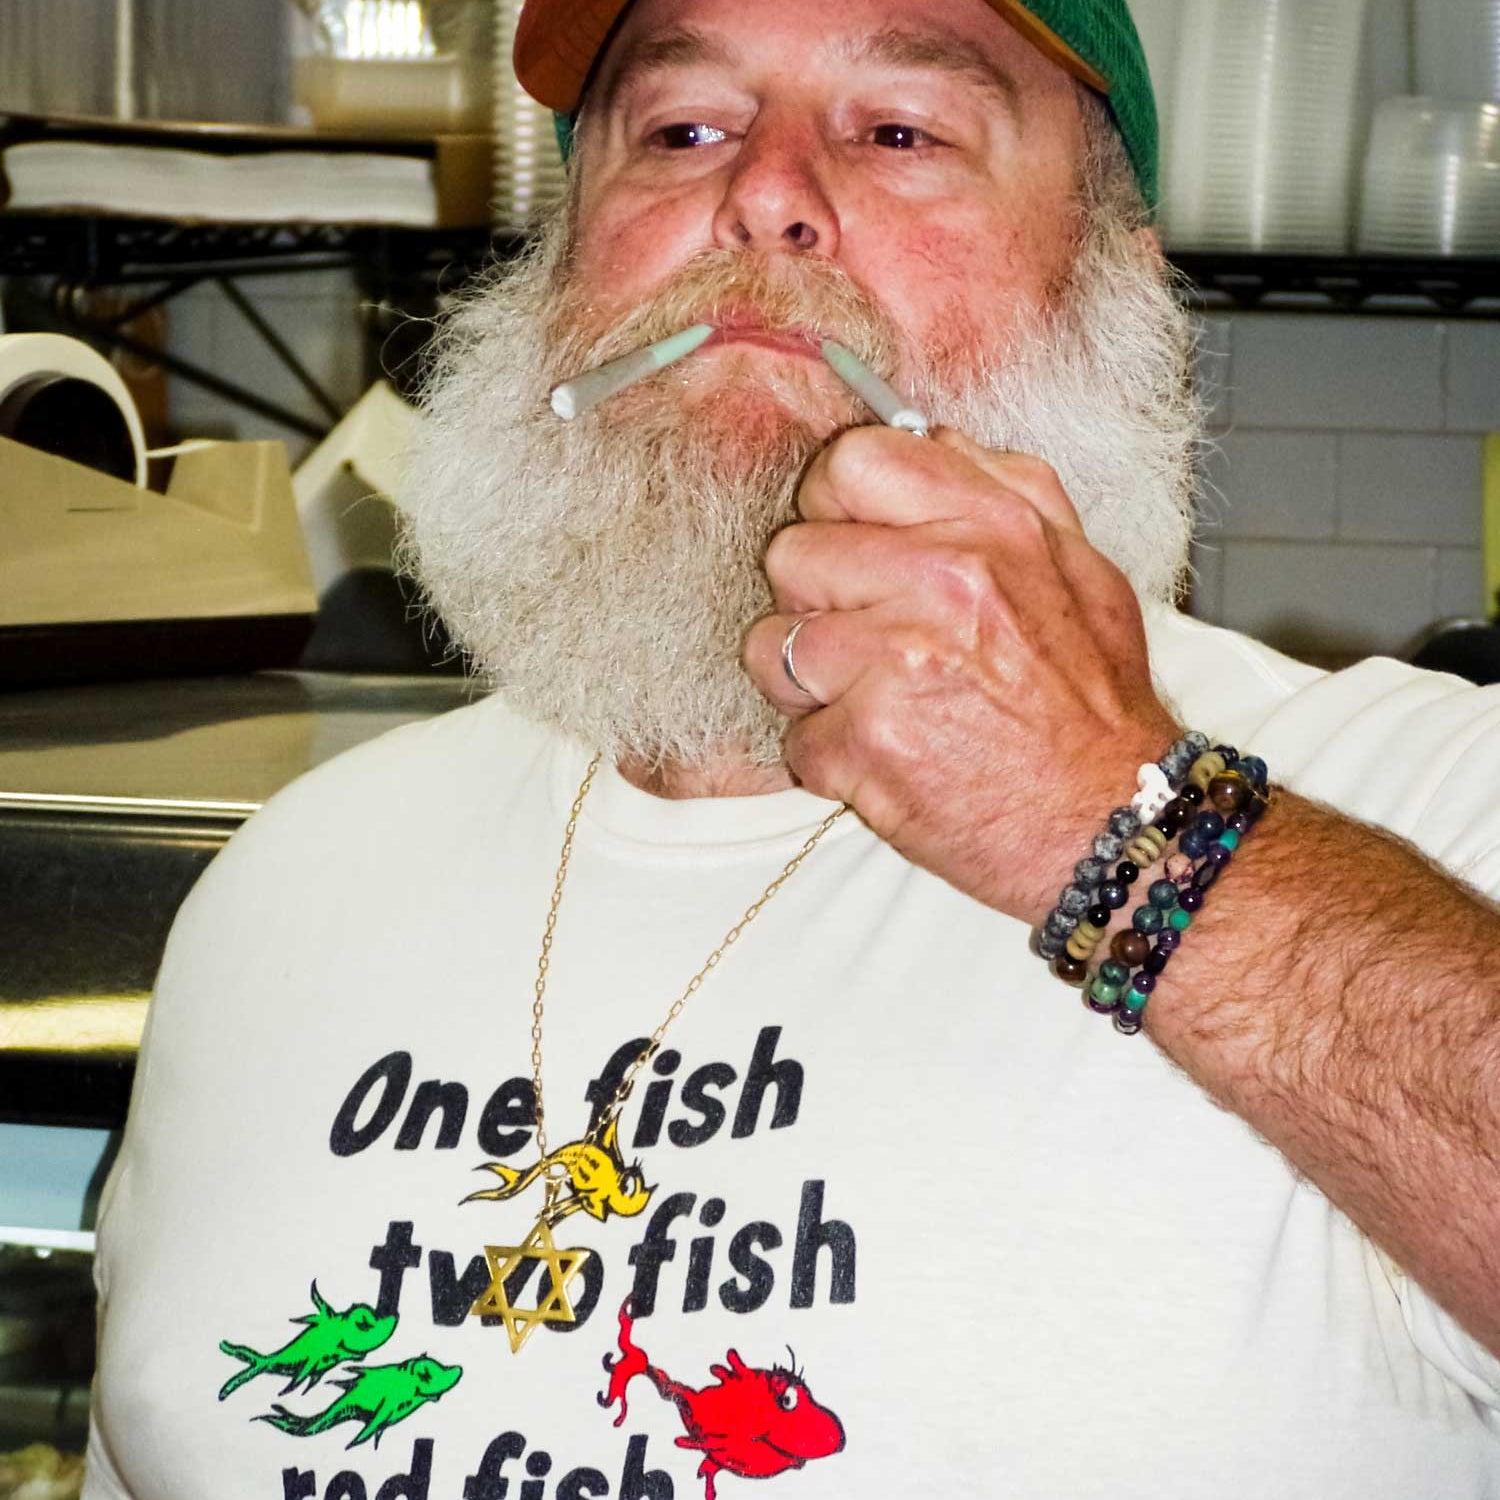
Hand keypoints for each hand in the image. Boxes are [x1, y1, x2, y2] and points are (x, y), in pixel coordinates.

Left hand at [742, 425, 1180, 923]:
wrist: (1114, 824)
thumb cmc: (1093, 706)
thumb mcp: (1080, 569)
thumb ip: (1007, 490)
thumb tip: (929, 438)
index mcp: (990, 525)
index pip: (851, 462)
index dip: (834, 506)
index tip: (853, 546)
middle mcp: (940, 581)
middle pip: (791, 553)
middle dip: (815, 602)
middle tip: (868, 642)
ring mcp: (894, 663)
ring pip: (770, 645)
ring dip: (808, 684)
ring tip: (874, 705)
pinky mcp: (863, 744)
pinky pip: (793, 734)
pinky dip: (831, 757)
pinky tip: (889, 759)